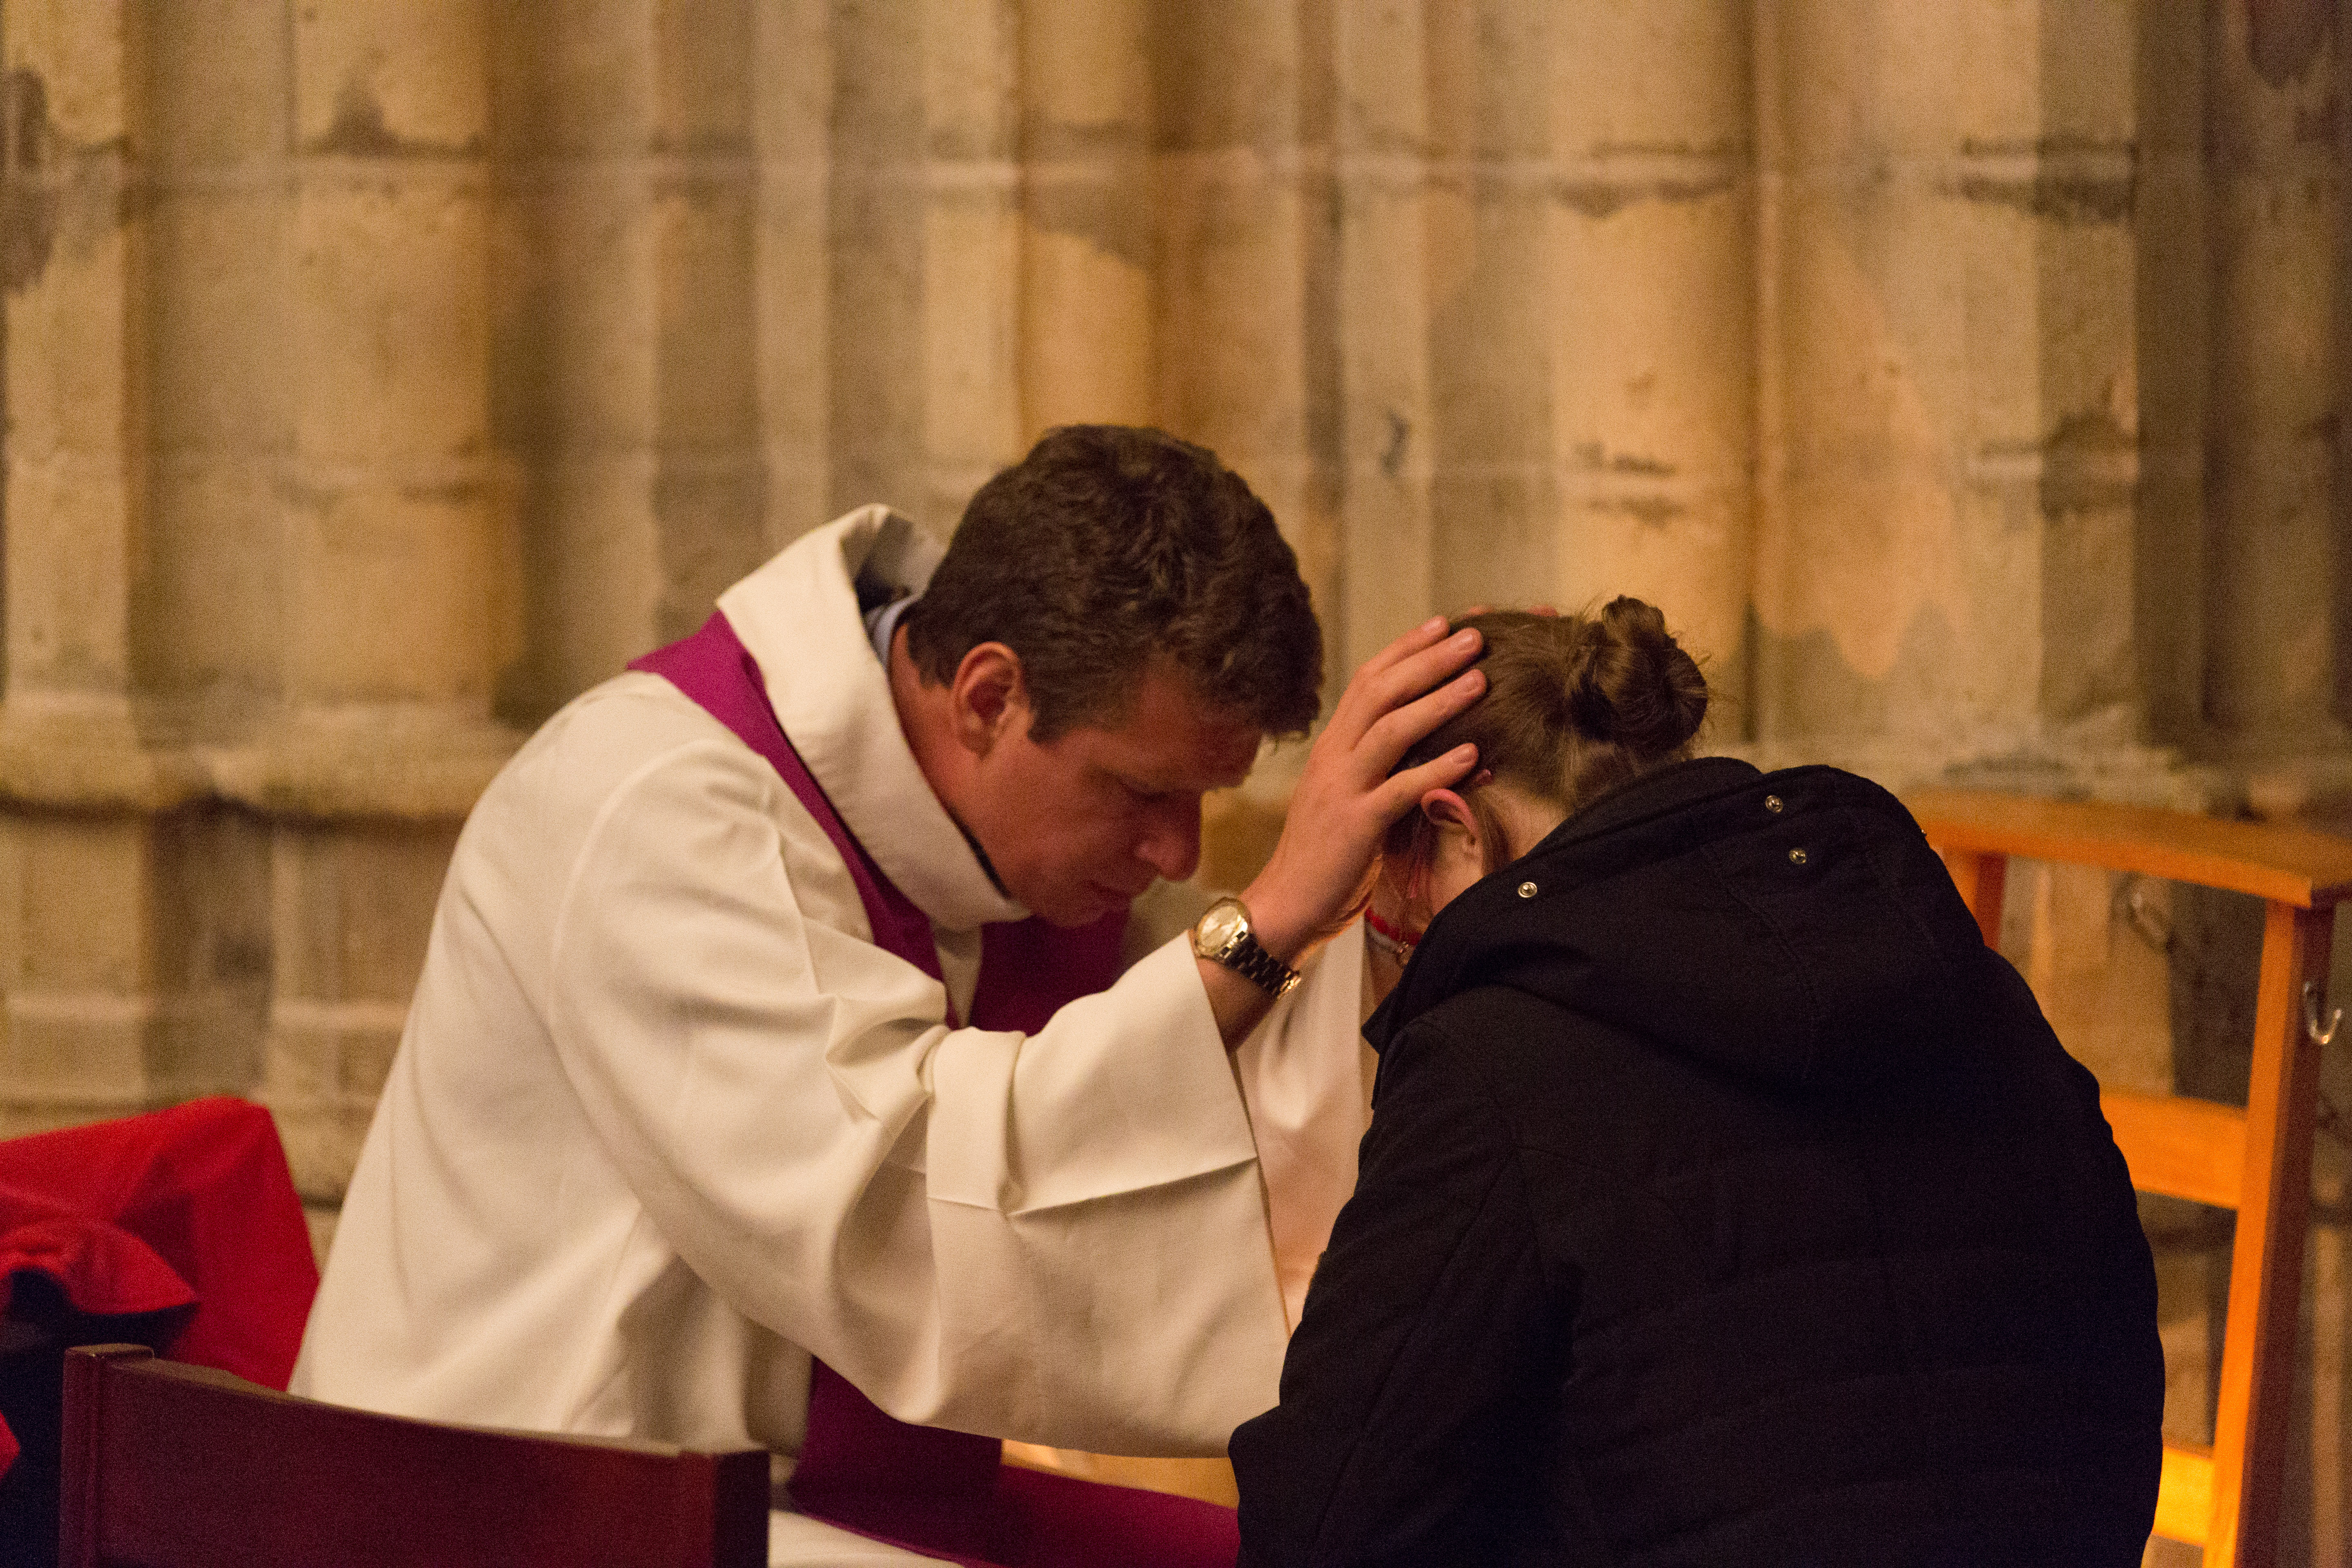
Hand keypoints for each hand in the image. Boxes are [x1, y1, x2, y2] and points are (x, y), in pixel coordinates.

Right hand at [1241, 618, 1485, 960]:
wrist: (1284, 906)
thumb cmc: (1326, 856)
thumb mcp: (1353, 798)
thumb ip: (1383, 769)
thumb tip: (1436, 747)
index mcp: (1333, 746)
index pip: (1369, 680)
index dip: (1407, 648)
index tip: (1444, 623)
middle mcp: (1334, 757)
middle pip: (1380, 691)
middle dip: (1429, 659)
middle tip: (1475, 635)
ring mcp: (1342, 788)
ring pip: (1390, 729)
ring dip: (1438, 701)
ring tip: (1481, 679)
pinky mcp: (1355, 825)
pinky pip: (1400, 789)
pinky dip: (1437, 768)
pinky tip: (1473, 754)